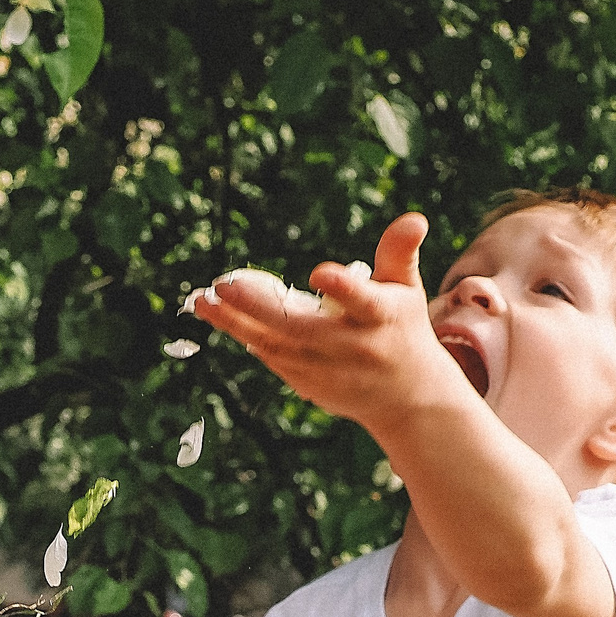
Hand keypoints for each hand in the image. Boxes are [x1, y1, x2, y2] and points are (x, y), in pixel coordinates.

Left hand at [191, 213, 460, 428]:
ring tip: (202, 300)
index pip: (363, 301)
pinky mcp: (308, 385)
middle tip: (222, 285)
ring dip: (235, 323)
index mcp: (380, 318)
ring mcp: (327, 371)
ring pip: (274, 345)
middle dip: (257, 307)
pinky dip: (244, 335)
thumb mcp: (406, 290)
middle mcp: (351, 347)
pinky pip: (270, 357)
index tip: (321, 272)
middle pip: (300, 328)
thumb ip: (399, 253)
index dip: (343, 288)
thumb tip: (413, 218)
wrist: (406, 398)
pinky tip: (218, 315)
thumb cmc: (402, 329)